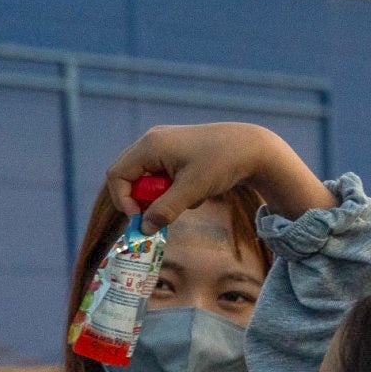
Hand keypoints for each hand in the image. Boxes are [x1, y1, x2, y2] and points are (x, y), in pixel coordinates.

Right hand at [105, 123, 331, 234]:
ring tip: (190, 198)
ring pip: (147, 180)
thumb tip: (144, 229)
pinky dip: (175, 190)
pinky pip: (163, 177)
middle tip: (163, 214)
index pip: (117, 175)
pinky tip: (198, 190)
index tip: (141, 220)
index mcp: (150, 145)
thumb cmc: (222, 163)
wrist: (253, 148)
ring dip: (162, 197)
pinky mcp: (177, 153)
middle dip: (143, 200)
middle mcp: (153, 142)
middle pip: (129, 177)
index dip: (123, 200)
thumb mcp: (192, 191)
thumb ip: (165, 210)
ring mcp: (165, 146)